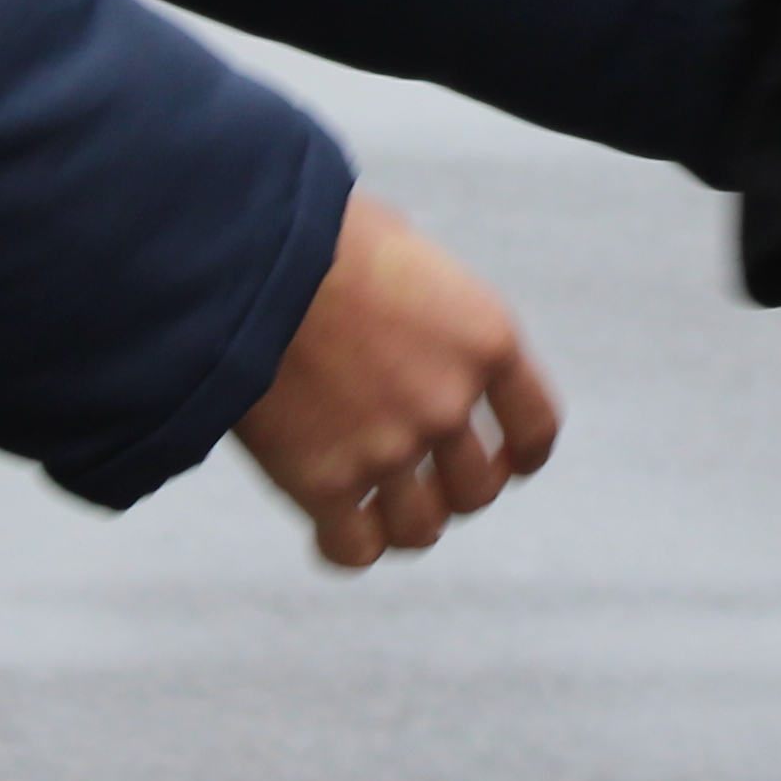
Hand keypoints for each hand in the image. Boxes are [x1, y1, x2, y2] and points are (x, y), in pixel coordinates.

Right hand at [231, 196, 560, 571]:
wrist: (243, 254)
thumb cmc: (315, 231)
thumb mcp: (403, 251)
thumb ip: (427, 308)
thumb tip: (411, 327)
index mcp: (485, 338)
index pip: (536, 427)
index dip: (522, 455)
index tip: (505, 461)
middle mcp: (448, 401)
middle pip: (477, 490)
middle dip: (451, 489)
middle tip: (417, 477)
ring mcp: (389, 447)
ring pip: (421, 529)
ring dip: (401, 521)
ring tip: (371, 505)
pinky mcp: (325, 481)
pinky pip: (355, 549)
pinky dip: (345, 548)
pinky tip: (326, 530)